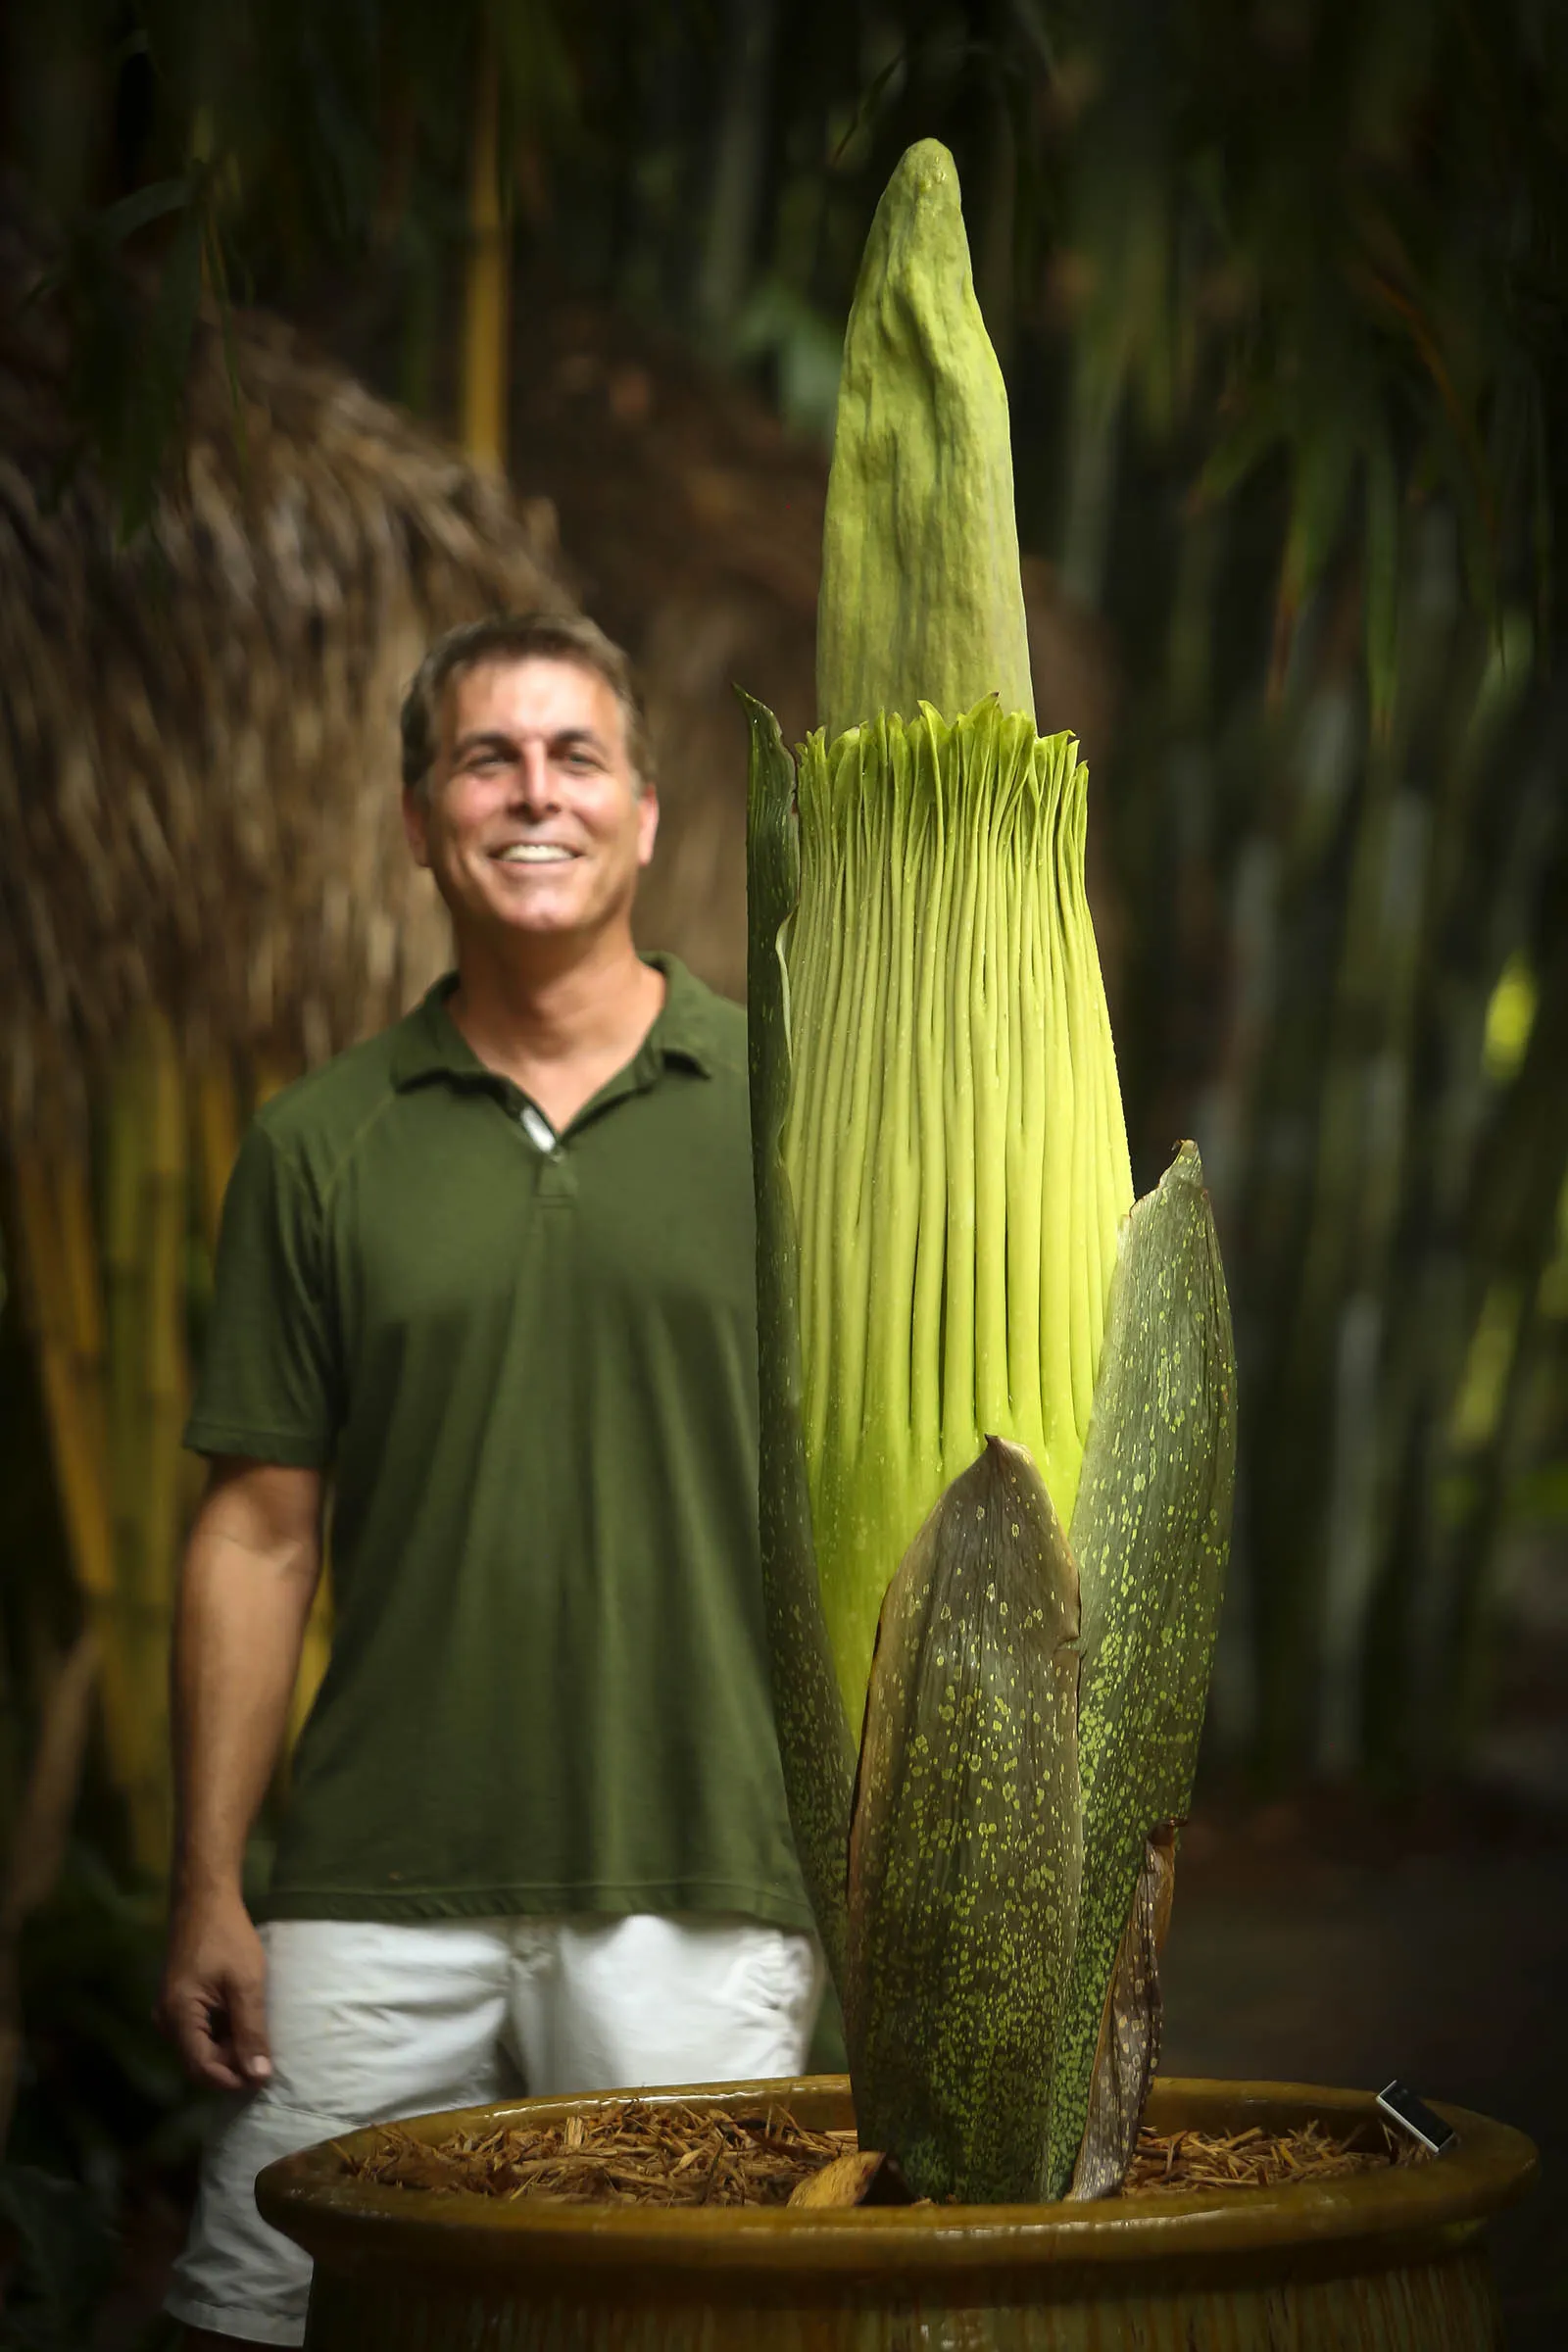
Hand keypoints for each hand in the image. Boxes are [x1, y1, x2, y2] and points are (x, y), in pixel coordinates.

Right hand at [158, 1889, 272, 2092]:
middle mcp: (166, 2021)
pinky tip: (245, 2027)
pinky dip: (221, 2036)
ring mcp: (169, 2012)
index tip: (263, 2078)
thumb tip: (258, 2075)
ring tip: (259, 2045)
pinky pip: (198, 2033)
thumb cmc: (227, 1937)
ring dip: (228, 2052)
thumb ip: (251, 2030)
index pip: (202, 2068)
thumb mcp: (246, 1983)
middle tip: (265, 2062)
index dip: (232, 2079)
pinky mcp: (178, 2003)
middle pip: (198, 2063)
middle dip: (231, 2068)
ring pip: (199, 2049)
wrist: (204, 1899)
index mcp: (177, 2018)